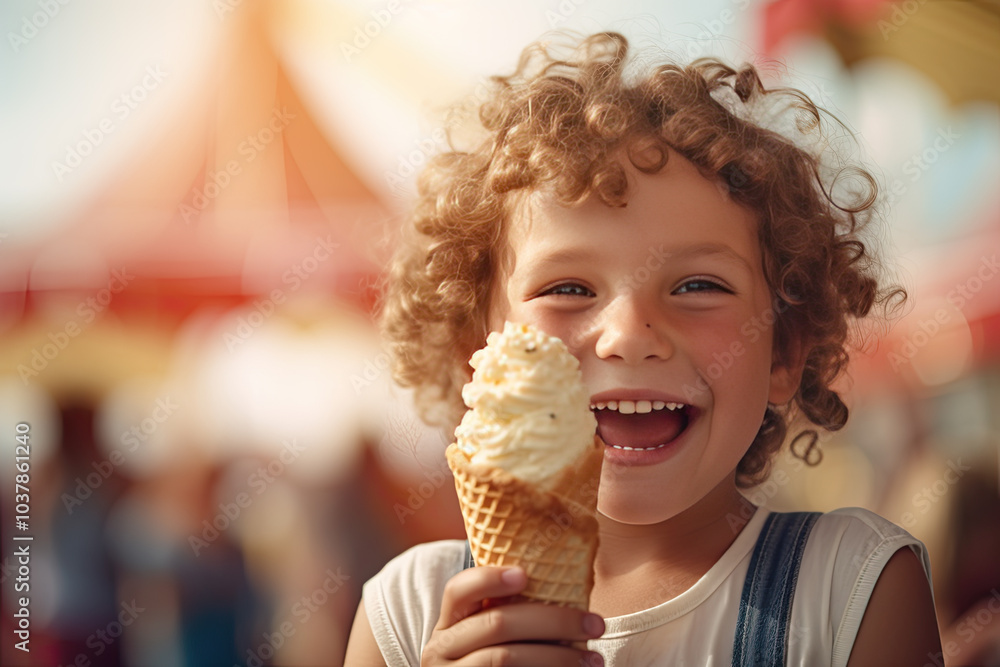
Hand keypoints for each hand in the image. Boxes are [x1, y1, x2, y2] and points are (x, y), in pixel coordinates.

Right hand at [421, 565, 604, 665]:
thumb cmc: (489, 663)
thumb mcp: (483, 638)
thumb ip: (507, 613)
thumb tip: (565, 581)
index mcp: (448, 624)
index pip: (457, 591)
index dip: (489, 579)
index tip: (526, 574)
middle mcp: (442, 650)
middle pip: (496, 623)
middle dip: (553, 620)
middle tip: (595, 624)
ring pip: (505, 658)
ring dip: (557, 657)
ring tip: (593, 659)